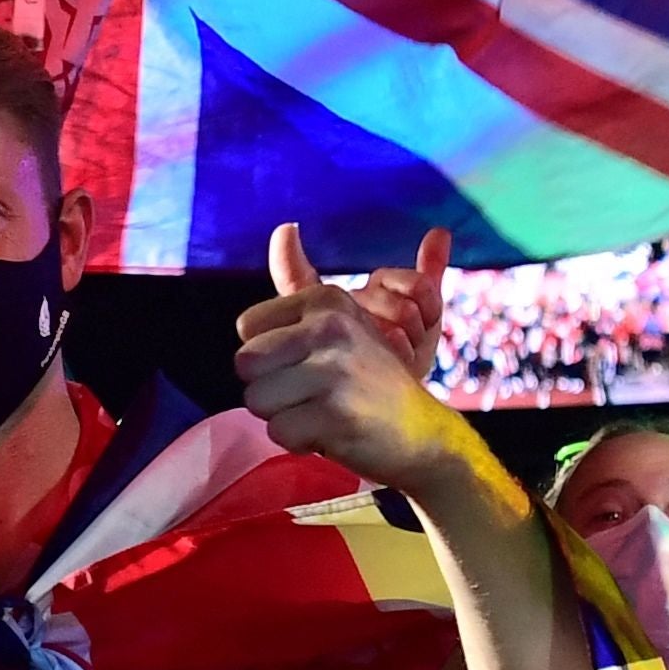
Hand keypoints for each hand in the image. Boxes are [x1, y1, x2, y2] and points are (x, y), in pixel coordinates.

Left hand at [235, 223, 468, 488]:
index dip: (266, 355)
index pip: (246, 327)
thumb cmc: (369, 378)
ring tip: (321, 411)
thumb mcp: (339, 321)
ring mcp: (334, 371)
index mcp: (326, 301)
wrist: (424, 433)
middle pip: (244, 364)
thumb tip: (284, 227)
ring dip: (284, 415)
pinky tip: (331, 433)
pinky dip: (300, 441)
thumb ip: (299, 274)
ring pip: (257, 401)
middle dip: (268, 388)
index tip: (303, 363)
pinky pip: (280, 433)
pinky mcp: (336, 415)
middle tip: (308, 393)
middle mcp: (330, 328)